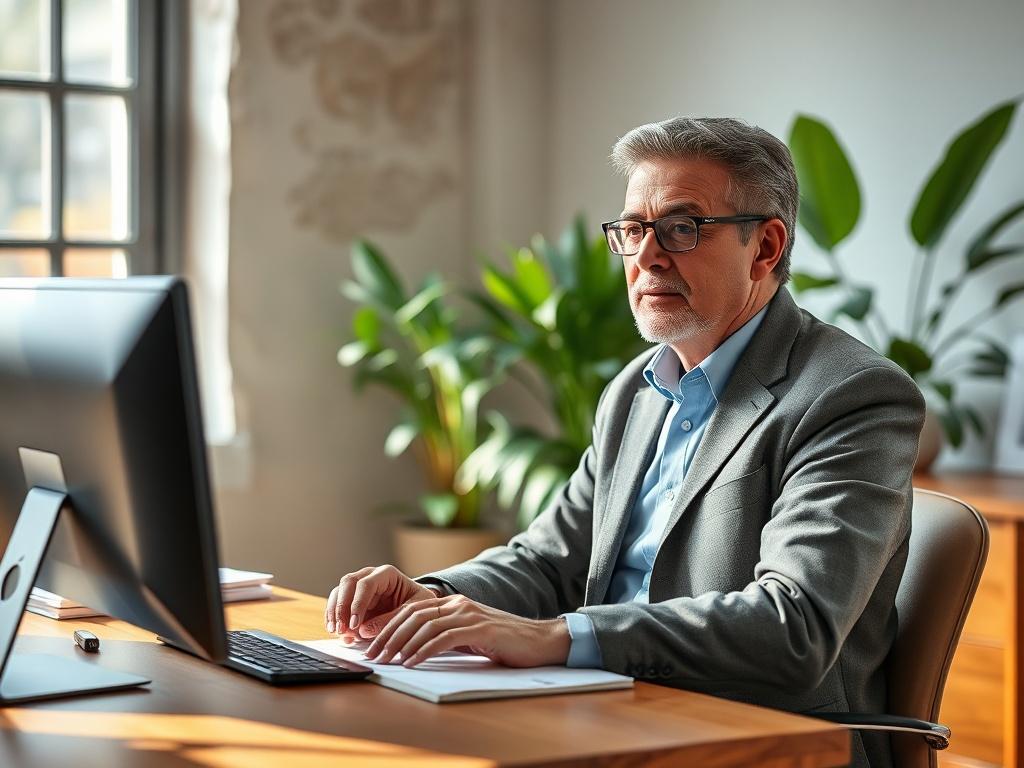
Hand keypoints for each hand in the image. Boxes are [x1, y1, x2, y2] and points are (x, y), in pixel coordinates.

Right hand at [325, 564, 437, 641]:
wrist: (419, 607)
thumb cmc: (418, 604)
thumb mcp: (412, 611)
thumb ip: (390, 619)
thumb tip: (363, 630)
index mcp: (387, 574)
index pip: (366, 584)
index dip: (358, 603)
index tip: (355, 624)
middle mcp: (370, 576)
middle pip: (348, 583)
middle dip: (342, 607)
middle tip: (342, 629)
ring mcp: (360, 587)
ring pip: (339, 592)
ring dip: (335, 612)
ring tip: (337, 632)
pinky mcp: (353, 599)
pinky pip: (338, 604)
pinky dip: (334, 617)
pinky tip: (337, 632)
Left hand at [366, 594, 570, 667]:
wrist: (539, 640)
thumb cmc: (504, 642)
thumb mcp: (469, 636)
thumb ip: (446, 637)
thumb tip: (414, 651)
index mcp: (453, 604)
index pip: (411, 610)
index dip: (388, 626)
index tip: (373, 644)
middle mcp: (458, 604)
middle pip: (412, 616)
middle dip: (388, 636)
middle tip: (373, 655)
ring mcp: (469, 614)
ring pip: (424, 626)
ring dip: (401, 645)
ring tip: (388, 661)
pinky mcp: (479, 628)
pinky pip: (443, 638)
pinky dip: (424, 651)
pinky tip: (412, 663)